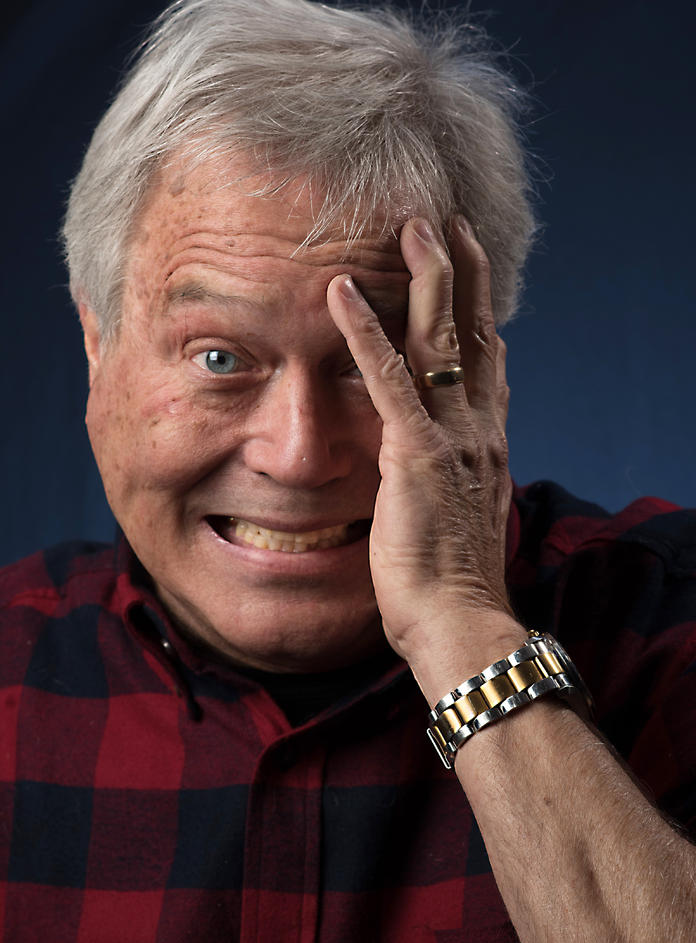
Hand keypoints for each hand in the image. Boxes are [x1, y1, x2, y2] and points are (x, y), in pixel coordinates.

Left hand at [326, 217, 523, 701]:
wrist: (460, 622)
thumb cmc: (453, 583)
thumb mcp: (459, 518)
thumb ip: (452, 481)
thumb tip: (438, 472)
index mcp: (486, 443)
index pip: (486, 361)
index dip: (478, 311)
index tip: (469, 272)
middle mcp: (478, 429)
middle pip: (474, 332)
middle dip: (461, 272)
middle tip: (447, 222)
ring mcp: (451, 437)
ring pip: (441, 338)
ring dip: (426, 277)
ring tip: (411, 226)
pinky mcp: (416, 454)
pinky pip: (387, 378)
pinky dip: (364, 330)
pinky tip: (341, 290)